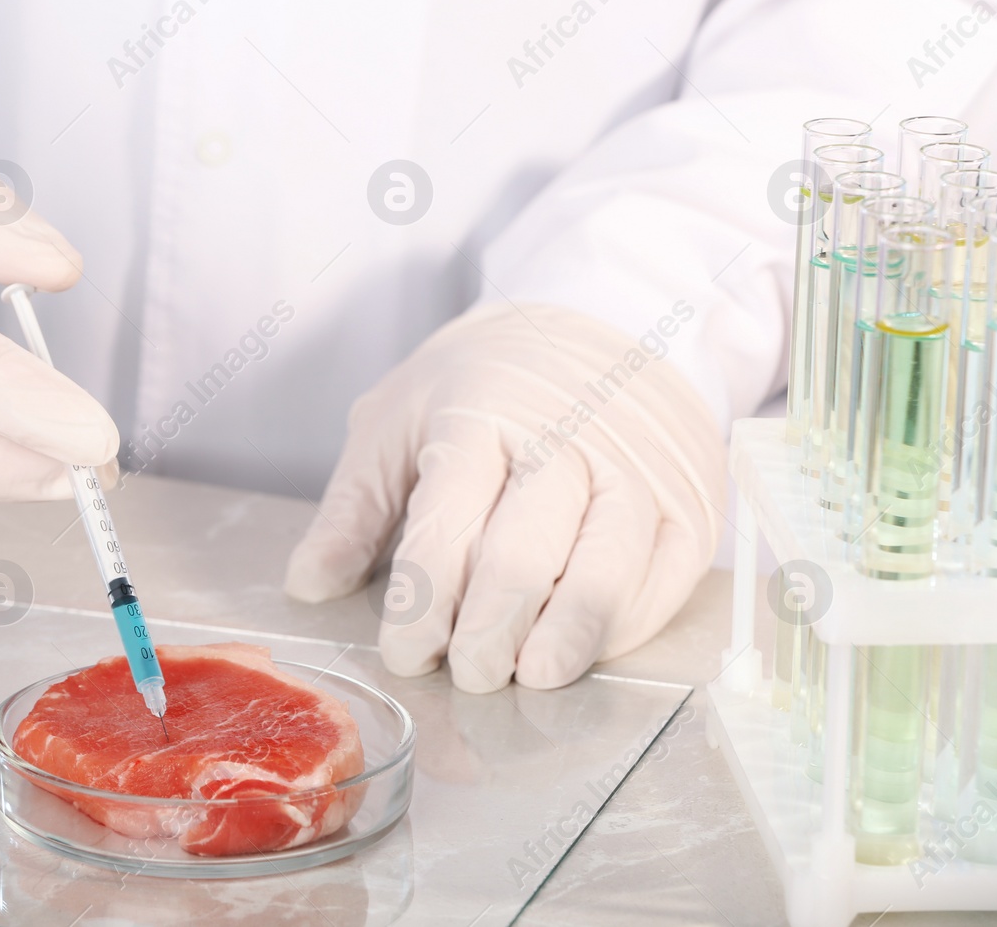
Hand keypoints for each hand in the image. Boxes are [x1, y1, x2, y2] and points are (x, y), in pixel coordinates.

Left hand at [284, 302, 723, 691]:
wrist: (598, 320)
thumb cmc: (482, 382)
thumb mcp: (396, 418)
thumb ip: (354, 507)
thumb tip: (308, 585)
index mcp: (479, 416)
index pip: (446, 527)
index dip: (422, 605)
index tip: (405, 652)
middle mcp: (565, 439)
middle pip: (524, 557)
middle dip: (487, 633)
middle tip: (467, 674)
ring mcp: (636, 471)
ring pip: (603, 574)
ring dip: (561, 639)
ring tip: (528, 675)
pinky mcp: (688, 502)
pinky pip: (660, 581)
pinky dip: (619, 627)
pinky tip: (580, 647)